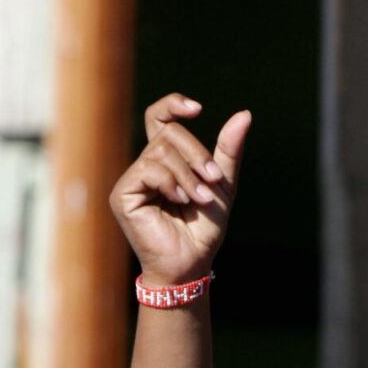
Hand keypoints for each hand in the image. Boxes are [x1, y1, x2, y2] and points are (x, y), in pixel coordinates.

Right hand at [110, 93, 252, 287]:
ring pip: (160, 150)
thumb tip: (244, 114)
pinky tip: (180, 200)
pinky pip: (148, 169)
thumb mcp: (221, 184)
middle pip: (167, 132)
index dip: (172, 105)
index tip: (197, 108)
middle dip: (196, 153)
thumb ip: (228, 151)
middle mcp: (144, 166)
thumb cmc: (204, 228)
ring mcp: (132, 180)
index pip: (158, 118)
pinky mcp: (123, 195)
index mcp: (164, 160)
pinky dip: (171, 182)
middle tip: (212, 180)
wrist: (193, 263)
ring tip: (199, 198)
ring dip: (188, 174)